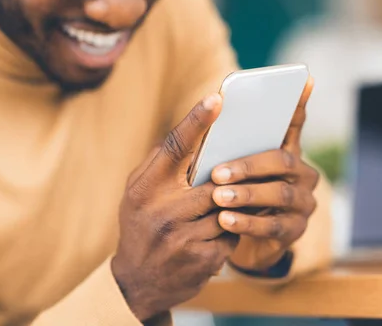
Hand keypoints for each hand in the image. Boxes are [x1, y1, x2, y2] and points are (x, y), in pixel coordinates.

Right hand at [111, 94, 237, 321]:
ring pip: (228, 207)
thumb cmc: (141, 226)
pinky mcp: (202, 259)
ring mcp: (183, 237)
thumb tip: (191, 131)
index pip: (174, 146)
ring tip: (230, 203)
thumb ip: (160, 164)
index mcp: (146, 188)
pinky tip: (220, 231)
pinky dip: (232, 229)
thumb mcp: (138, 193)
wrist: (137, 283)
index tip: (217, 98)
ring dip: (234, 204)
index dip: (196, 120)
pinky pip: (232, 234)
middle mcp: (162, 211)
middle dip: (230, 175)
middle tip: (245, 164)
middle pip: (214, 179)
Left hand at [211, 79, 319, 271]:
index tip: (303, 78)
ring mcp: (303, 202)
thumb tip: (209, 114)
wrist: (240, 244)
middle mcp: (302, 174)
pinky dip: (248, 222)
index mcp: (286, 152)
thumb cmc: (233, 196)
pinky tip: (225, 220)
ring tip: (218, 197)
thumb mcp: (229, 171)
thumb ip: (227, 148)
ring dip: (247, 194)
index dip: (298, 104)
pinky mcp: (296, 230)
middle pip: (282, 161)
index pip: (294, 123)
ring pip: (279, 193)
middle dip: (248, 166)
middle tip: (217, 172)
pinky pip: (274, 225)